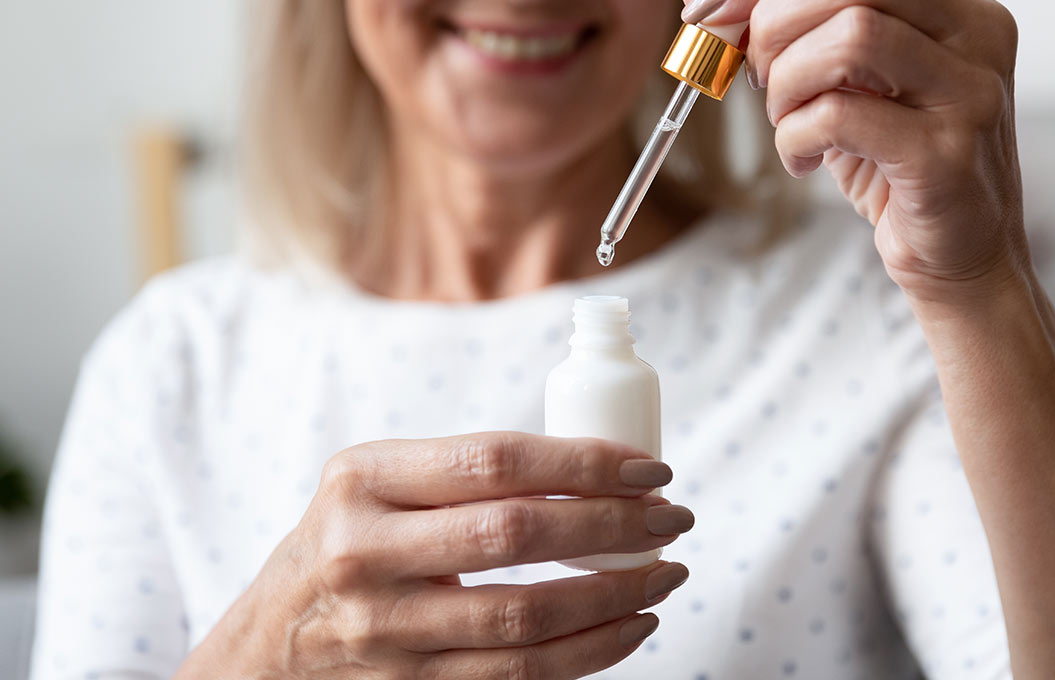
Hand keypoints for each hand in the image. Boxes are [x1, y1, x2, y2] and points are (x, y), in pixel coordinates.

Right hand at [179, 432, 692, 678]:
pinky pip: (518, 676)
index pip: (494, 460)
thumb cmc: (349, 542)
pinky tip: (631, 626)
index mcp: (363, 479)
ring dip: (616, 595)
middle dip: (615, 525)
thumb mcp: (378, 485)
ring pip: (525, 618)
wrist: (272, 643)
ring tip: (667, 573)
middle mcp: (365, 553)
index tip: (650, 468)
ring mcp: (384, 631)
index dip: (585, 463)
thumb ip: (466, 474)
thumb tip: (600, 470)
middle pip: (515, 536)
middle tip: (674, 518)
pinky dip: (589, 653)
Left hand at [685, 0, 1026, 300]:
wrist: (961, 259)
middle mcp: (975, 38)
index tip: (717, 12)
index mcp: (957, 11)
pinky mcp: (944, 155)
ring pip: (850, 38)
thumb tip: (724, 8)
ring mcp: (967, 94)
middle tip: (755, 75)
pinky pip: (839, 116)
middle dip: (775, 26)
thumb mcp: (857, 91)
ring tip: (788, 122)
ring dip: (789, 83)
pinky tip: (802, 161)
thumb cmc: (900, 173)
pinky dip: (796, 137)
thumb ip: (813, 43)